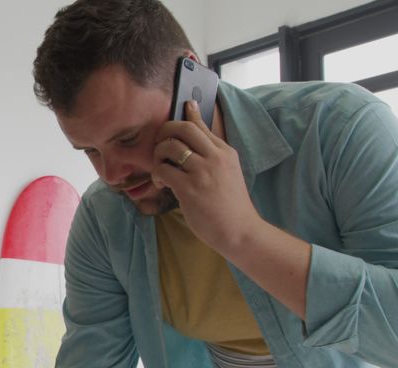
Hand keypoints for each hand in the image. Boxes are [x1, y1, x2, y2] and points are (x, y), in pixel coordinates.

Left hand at [152, 100, 262, 253]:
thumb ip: (212, 156)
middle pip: (183, 128)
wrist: (240, 231)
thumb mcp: (228, 173)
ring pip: (169, 147)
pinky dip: (157, 175)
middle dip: (165, 131)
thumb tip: (193, 142)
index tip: (182, 106)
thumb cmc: (230, 205)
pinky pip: (163, 170)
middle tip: (160, 144)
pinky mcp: (189, 189)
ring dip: (158, 156)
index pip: (200, 125)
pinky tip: (162, 184)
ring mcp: (202, 172)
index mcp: (225, 152)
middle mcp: (215, 157)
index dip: (186, 115)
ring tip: (161, 170)